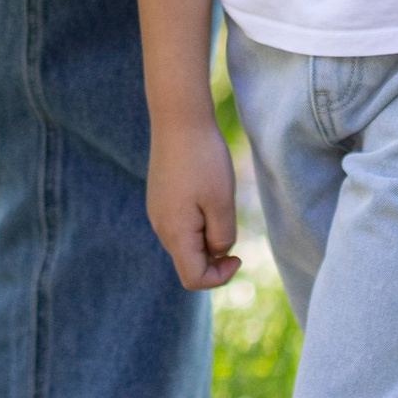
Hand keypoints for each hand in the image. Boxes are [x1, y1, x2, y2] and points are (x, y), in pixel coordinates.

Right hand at [148, 114, 241, 290]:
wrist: (178, 119)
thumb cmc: (204, 160)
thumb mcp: (222, 203)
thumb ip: (221, 237)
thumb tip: (217, 251)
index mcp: (175, 233)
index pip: (193, 278)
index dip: (220, 277)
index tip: (239, 256)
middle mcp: (160, 227)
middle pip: (188, 263)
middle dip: (214, 257)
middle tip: (231, 225)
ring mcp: (157, 212)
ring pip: (185, 243)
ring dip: (207, 237)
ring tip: (219, 205)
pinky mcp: (160, 199)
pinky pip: (180, 225)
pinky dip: (198, 223)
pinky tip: (208, 195)